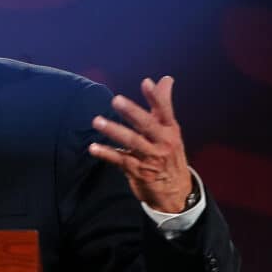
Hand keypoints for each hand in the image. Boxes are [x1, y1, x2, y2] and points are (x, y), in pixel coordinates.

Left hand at [88, 76, 192, 212]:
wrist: (177, 192)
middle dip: (132, 112)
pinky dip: (106, 154)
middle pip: (147, 125)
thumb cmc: (169, 153)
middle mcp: (163, 142)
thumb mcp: (170, 130)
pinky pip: (120, 160)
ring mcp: (151, 158)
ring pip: (132, 142)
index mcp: (171, 130)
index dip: (156, 97)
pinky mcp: (139, 172)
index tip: (146, 83)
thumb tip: (166, 79)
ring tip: (97, 121)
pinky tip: (93, 148)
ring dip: (114, 131)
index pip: (164, 111)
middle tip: (116, 100)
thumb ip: (163, 104)